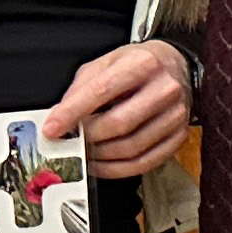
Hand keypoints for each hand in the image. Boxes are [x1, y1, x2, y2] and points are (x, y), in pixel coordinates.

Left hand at [47, 38, 195, 179]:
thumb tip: (60, 118)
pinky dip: (117, 169)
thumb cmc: (138, 65)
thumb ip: (82, 88)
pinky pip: (145, 162)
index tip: (52, 129)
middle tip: (70, 141)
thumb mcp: (106, 63)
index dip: (72, 112)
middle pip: (119, 123)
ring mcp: (176, 115)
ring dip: (101, 156)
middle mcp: (165, 89)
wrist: (176, 66)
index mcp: (144, 63)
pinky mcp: (179, 136)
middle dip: (88, 137)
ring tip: (85, 152)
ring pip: (132, 147)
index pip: (101, 91)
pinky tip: (102, 164)